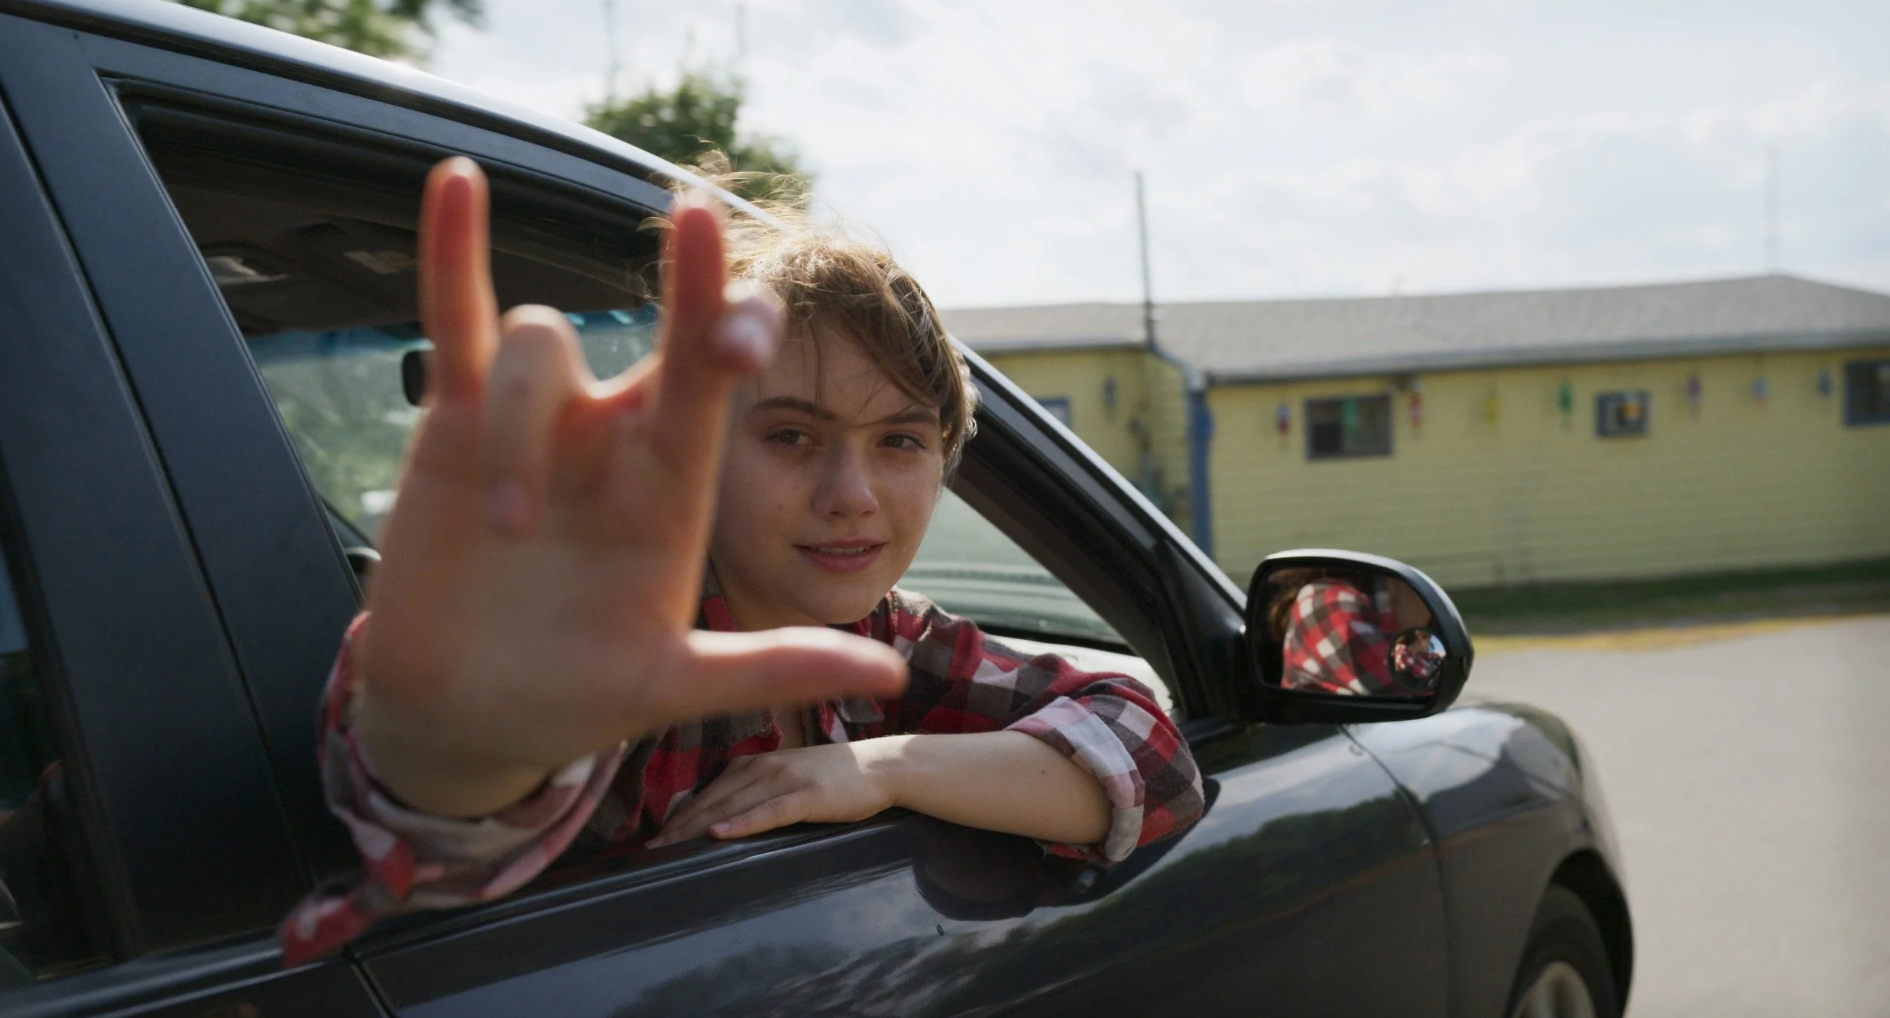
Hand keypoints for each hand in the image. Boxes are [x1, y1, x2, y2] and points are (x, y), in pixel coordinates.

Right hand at [352, 158, 906, 816]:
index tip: (753, 328)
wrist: (467, 716)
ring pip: (540, 348)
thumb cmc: (578, 700)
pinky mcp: (453, 423)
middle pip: (663, 334)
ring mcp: (539, 424)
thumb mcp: (675, 685)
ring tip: (505, 530)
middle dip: (692, 291)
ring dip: (521, 428)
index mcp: (673, 486)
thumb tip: (891, 670)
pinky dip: (452, 249)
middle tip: (706, 226)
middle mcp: (615, 439)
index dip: (739, 332)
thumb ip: (775, 667)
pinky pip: (455, 319)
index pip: (720, 386)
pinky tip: (457, 179)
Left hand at [647, 737, 915, 846]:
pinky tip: (720, 833)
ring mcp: (786, 779)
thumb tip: (724, 814)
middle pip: (712, 798)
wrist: (882, 765)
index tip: (655, 835)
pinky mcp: (808, 796)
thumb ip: (757, 788)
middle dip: (678, 824)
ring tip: (670, 846)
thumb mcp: (789, 774)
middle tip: (650, 848)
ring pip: (732, 803)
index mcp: (757, 761)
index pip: (708, 789)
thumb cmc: (836, 775)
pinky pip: (768, 811)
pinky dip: (742, 821)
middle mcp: (765, 766)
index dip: (679, 813)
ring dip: (697, 825)